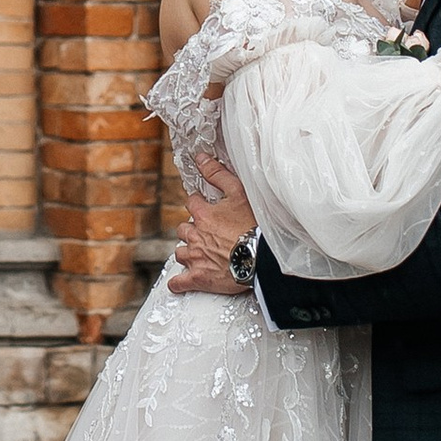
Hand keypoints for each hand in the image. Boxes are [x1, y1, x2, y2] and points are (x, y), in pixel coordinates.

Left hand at [168, 163, 254, 294]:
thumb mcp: (238, 192)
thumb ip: (217, 174)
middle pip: (183, 229)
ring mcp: (195, 258)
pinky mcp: (198, 278)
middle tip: (206, 233)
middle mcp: (195, 235)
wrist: (261, 257)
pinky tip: (180, 283)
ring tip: (199, 254)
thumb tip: (201, 157)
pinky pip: (179, 282)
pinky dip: (178, 283)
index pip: (192, 203)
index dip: (198, 204)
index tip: (204, 207)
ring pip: (180, 253)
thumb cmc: (253, 225)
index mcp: (203, 215)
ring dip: (187, 252)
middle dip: (192, 230)